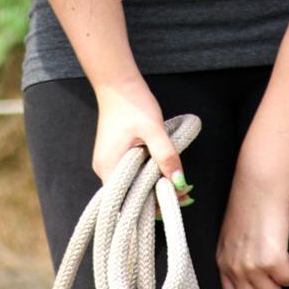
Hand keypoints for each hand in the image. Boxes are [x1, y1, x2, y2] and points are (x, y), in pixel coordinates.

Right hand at [92, 76, 186, 191]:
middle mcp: (104, 168)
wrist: (117, 83)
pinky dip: (146, 176)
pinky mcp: (113, 154)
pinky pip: (129, 173)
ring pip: (131, 185)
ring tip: (177, 183)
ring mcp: (107, 161)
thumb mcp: (154, 129)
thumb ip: (166, 156)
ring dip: (153, 186)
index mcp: (109, 166)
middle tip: (184, 193)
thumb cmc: (133, 104)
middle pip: (131, 196)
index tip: (177, 200)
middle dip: (157, 197)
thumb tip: (180, 182)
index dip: (154, 205)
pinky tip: (161, 171)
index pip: (129, 201)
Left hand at [216, 172, 288, 288]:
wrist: (258, 185)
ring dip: (279, 278)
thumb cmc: (247, 205)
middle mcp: (235, 268)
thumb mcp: (231, 237)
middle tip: (270, 267)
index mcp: (222, 263)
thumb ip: (234, 261)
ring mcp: (253, 267)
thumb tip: (245, 281)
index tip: (256, 282)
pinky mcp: (273, 261)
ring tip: (276, 253)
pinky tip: (284, 249)